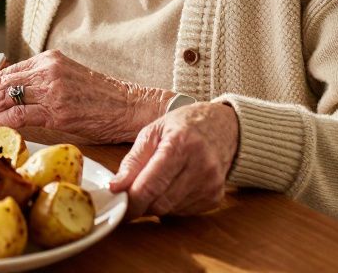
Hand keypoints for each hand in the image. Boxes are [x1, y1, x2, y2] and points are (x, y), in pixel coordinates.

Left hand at [0, 50, 171, 143]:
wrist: (132, 107)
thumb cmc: (102, 101)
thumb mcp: (67, 84)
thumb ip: (39, 89)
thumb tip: (6, 106)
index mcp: (48, 61)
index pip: (4, 74)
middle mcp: (47, 69)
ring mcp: (53, 88)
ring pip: (3, 97)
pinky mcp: (59, 108)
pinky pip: (19, 114)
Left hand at [109, 102, 239, 219]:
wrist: (222, 126)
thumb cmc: (183, 126)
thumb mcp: (152, 132)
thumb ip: (132, 161)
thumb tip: (115, 187)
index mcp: (181, 145)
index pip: (150, 186)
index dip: (130, 201)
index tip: (117, 205)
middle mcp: (201, 166)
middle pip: (159, 203)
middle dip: (141, 203)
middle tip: (133, 191)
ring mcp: (211, 184)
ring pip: (170, 211)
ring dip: (156, 204)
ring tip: (157, 181)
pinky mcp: (215, 197)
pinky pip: (183, 213)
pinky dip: (171, 204)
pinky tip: (174, 185)